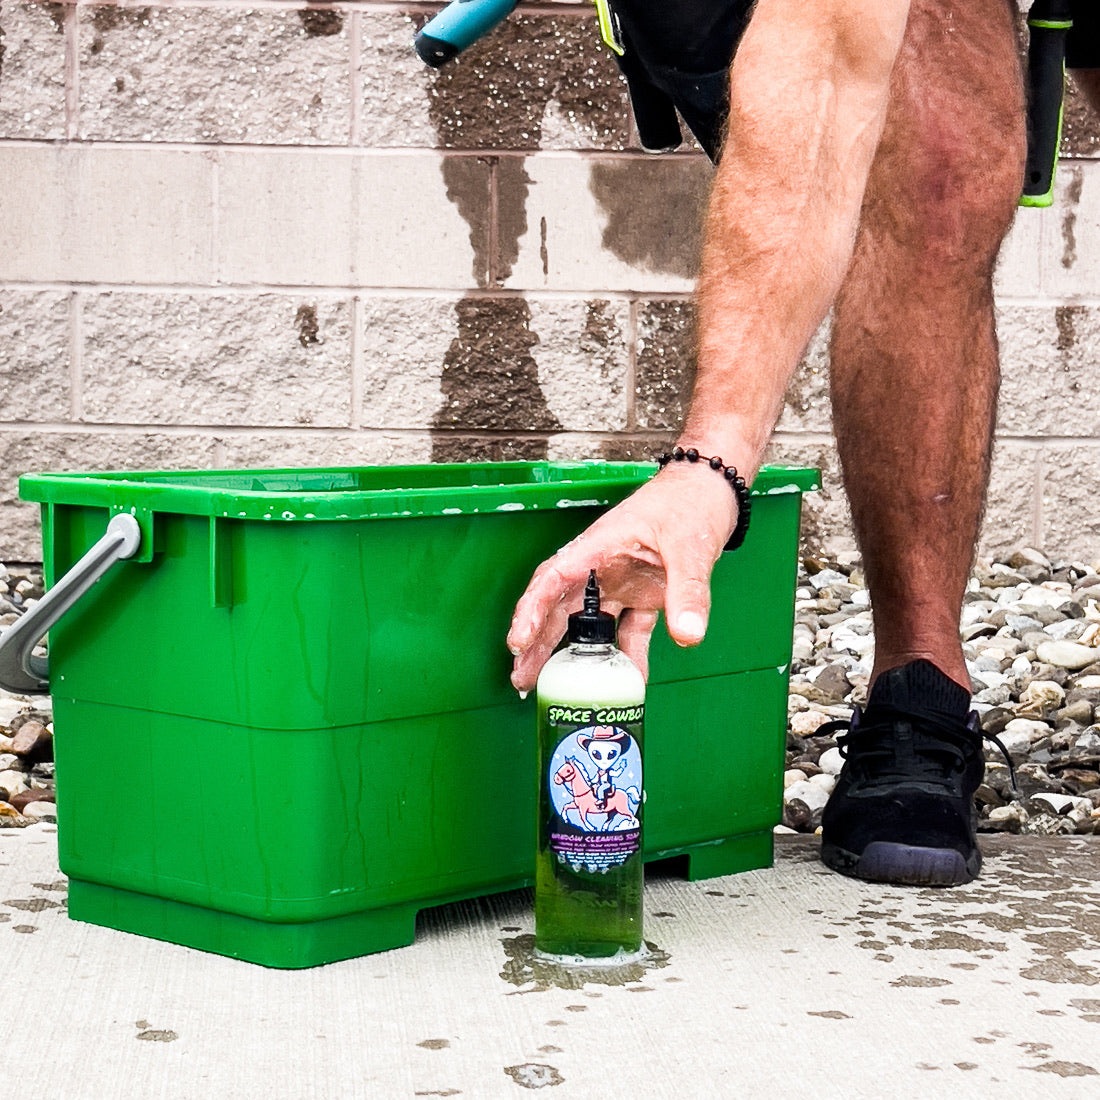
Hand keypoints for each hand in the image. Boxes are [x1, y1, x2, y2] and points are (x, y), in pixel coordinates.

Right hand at [507, 464, 737, 691]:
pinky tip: (627, 678)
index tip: (518, 641)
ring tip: (556, 685)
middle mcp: (603, 567)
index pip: (552, 580)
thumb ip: (688, 592)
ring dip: (573, 654)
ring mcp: (621, 581)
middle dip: (538, 643)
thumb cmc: (691, 501)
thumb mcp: (689, 546)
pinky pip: (629, 629)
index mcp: (599, 547)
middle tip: (522, 678)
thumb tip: (687, 636)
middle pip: (559, 608)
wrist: (713, 490)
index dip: (531, 611)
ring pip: (588, 623)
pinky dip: (627, 654)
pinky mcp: (644, 593)